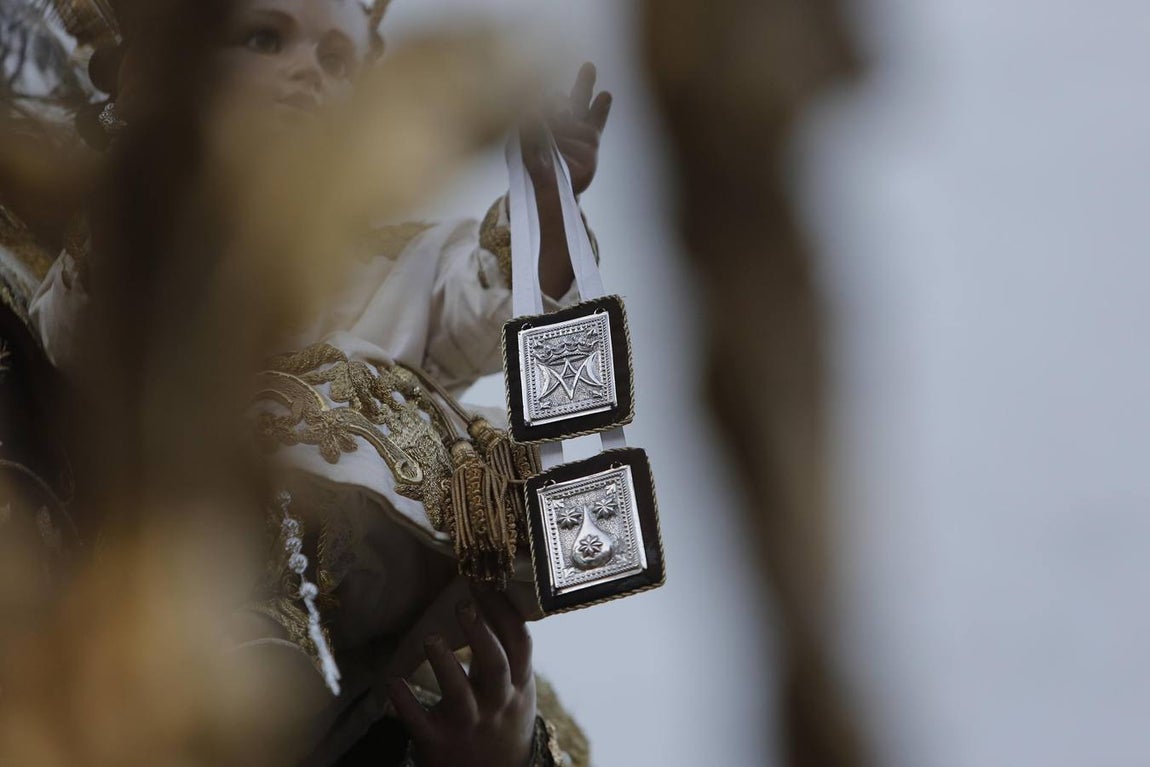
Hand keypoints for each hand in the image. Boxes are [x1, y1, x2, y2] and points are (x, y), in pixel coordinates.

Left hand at [386, 585, 536, 766]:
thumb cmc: (503, 720)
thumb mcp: (518, 690)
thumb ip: (510, 655)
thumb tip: (497, 600)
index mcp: (518, 685)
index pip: (519, 644)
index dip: (505, 612)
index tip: (486, 584)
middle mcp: (497, 703)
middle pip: (495, 665)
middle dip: (480, 634)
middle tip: (463, 604)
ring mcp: (468, 724)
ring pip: (459, 694)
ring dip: (444, 664)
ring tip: (430, 637)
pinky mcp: (438, 743)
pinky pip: (420, 721)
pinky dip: (405, 701)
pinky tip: (392, 681)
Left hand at [523, 62, 612, 195]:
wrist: (551, 190)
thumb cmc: (535, 167)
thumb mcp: (523, 151)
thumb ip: (527, 136)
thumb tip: (533, 116)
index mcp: (542, 119)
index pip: (543, 103)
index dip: (542, 102)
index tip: (536, 106)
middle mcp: (561, 120)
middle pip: (566, 96)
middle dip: (572, 80)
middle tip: (581, 64)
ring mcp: (577, 130)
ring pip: (579, 104)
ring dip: (583, 85)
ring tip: (588, 68)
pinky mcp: (590, 143)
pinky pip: (594, 123)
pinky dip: (600, 109)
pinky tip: (605, 96)